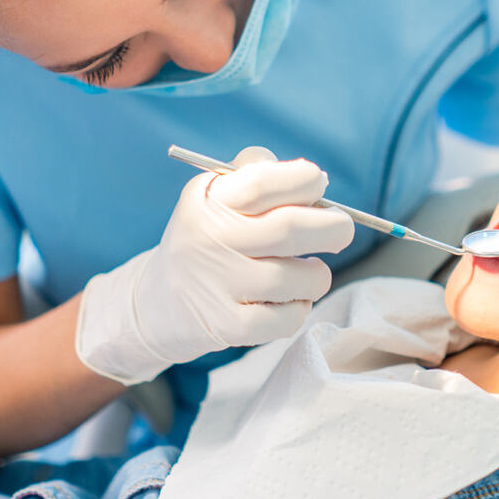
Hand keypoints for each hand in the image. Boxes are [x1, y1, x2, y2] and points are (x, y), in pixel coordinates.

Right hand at [75, 148, 354, 384]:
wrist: (157, 303)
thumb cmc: (206, 239)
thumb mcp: (215, 196)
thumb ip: (255, 173)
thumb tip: (312, 177)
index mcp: (209, 200)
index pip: (263, 182)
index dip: (305, 181)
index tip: (317, 186)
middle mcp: (211, 239)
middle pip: (291, 228)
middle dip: (334, 227)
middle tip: (340, 230)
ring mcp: (218, 285)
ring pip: (301, 277)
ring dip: (318, 274)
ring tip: (306, 271)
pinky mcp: (227, 326)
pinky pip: (289, 318)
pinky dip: (300, 307)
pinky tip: (287, 300)